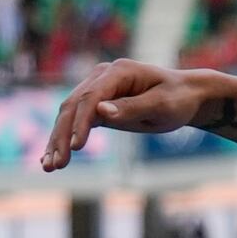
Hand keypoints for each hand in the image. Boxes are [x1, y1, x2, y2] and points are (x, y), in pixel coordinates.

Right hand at [37, 60, 236, 169]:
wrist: (187, 96)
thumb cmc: (179, 99)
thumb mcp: (162, 105)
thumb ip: (132, 108)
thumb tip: (101, 112)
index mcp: (118, 71)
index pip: (91, 97)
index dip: (81, 123)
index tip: (76, 147)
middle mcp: (102, 76)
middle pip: (72, 106)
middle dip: (61, 136)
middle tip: (56, 165)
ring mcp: (96, 88)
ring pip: (68, 114)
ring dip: (57, 140)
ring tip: (49, 167)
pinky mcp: (96, 103)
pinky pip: (73, 120)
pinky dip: (62, 139)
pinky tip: (50, 158)